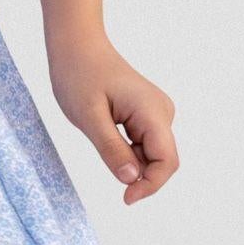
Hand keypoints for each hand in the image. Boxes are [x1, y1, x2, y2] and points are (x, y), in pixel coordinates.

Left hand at [46, 32, 178, 203]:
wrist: (77, 46)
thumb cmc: (79, 75)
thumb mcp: (88, 117)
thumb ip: (111, 149)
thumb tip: (131, 180)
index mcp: (152, 111)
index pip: (166, 161)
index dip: (150, 185)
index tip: (125, 198)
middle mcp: (162, 112)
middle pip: (163, 160)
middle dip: (141, 177)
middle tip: (109, 176)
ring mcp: (156, 112)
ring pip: (153, 154)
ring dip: (132, 163)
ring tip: (100, 141)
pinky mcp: (147, 113)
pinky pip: (144, 144)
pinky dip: (128, 153)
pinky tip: (106, 139)